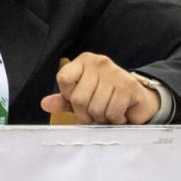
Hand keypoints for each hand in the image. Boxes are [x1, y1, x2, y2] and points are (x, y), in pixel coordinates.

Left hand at [39, 53, 159, 124]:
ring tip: (109, 110)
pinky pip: (112, 112)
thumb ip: (63, 100)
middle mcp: (99, 62)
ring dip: (102, 118)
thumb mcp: (81, 97)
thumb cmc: (105, 97)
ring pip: (95, 108)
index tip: (79, 99)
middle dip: (86, 114)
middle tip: (96, 111)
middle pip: (78, 99)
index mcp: (84, 61)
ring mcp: (115, 72)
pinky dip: (115, 118)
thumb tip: (44, 104)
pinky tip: (120, 112)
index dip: (69, 96)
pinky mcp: (128, 86)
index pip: (63, 78)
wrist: (137, 100)